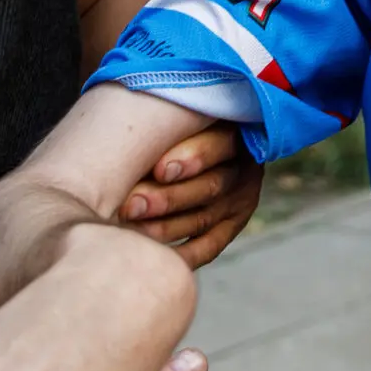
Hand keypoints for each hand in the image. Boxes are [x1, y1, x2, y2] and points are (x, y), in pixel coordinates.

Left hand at [121, 124, 263, 267]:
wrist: (185, 144)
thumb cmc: (167, 124)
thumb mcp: (175, 115)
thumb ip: (165, 122)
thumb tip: (128, 127)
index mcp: (234, 129)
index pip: (219, 145)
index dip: (192, 158)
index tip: (159, 170)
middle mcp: (243, 166)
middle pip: (210, 186)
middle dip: (168, 198)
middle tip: (130, 207)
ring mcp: (239, 199)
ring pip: (203, 218)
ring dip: (165, 227)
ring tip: (129, 232)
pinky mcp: (230, 226)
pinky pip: (207, 247)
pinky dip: (181, 255)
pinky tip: (151, 255)